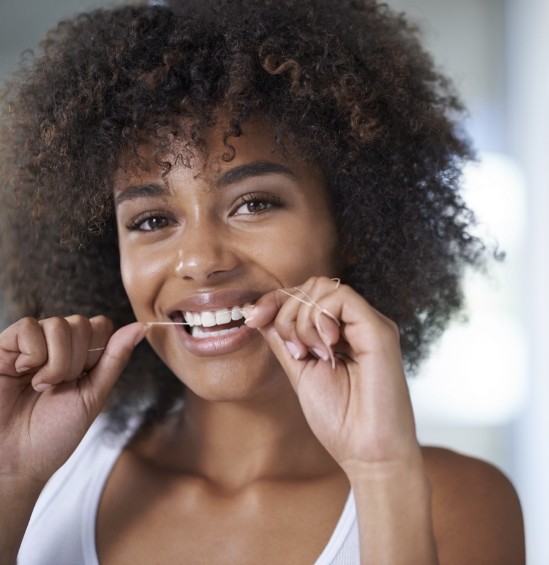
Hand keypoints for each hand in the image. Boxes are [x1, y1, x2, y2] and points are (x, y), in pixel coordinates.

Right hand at [0, 315, 144, 484]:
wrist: (16, 461)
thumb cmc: (55, 433)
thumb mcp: (94, 395)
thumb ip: (116, 358)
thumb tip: (142, 327)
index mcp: (80, 354)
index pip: (100, 325)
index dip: (97, 351)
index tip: (82, 379)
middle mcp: (55, 345)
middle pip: (81, 324)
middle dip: (76, 361)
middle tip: (58, 387)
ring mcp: (30, 344)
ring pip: (58, 324)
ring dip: (56, 362)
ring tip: (41, 386)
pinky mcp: (4, 347)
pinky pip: (28, 326)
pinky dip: (33, 354)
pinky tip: (22, 373)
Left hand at [244, 276, 419, 476]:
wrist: (367, 454)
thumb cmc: (339, 419)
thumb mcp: (299, 370)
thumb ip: (283, 339)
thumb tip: (258, 313)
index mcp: (339, 331)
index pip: (305, 294)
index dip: (274, 300)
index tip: (251, 319)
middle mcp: (356, 323)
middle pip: (312, 285)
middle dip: (286, 312)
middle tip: (294, 351)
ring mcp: (369, 324)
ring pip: (323, 287)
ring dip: (301, 320)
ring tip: (311, 354)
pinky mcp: (379, 330)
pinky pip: (340, 298)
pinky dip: (319, 319)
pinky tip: (325, 348)